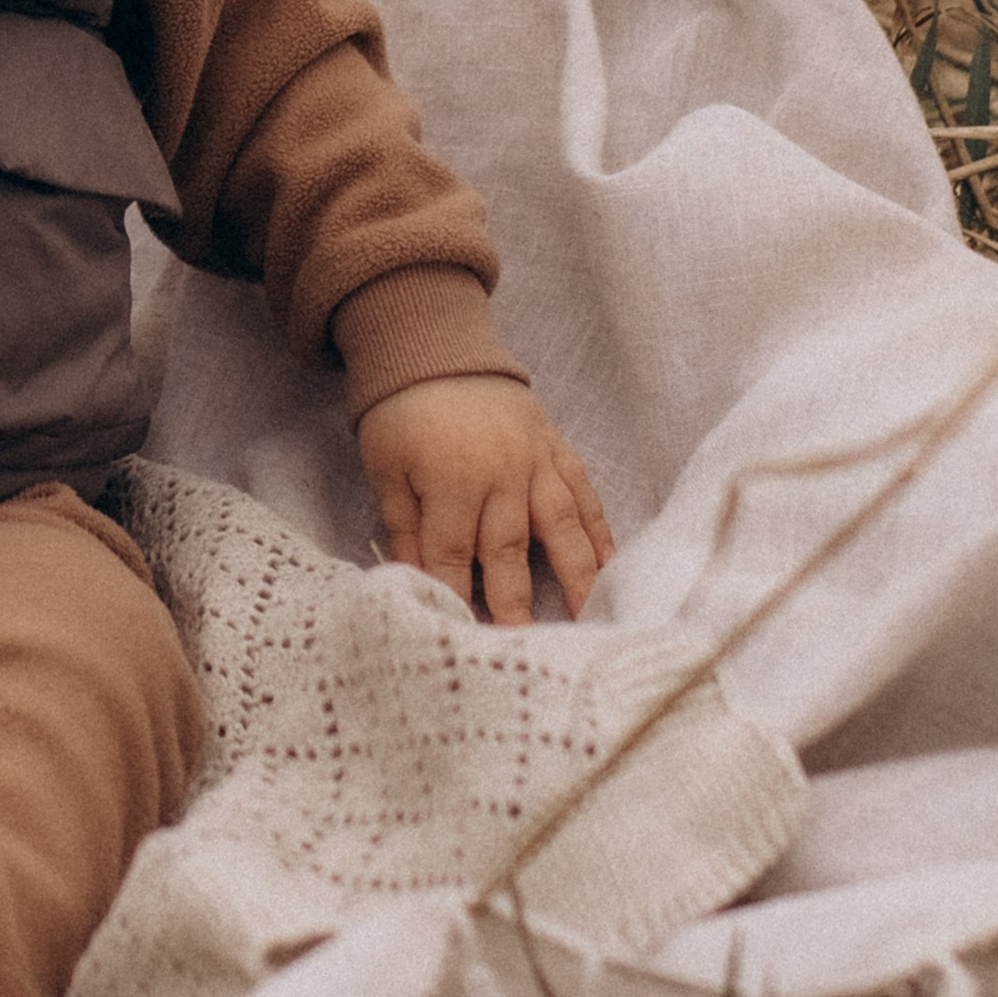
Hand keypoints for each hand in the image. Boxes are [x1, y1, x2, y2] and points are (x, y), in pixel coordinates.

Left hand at [354, 375, 612, 624]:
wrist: (436, 349)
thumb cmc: (401, 413)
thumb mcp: (386, 468)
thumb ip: (404, 525)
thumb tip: (413, 579)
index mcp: (450, 480)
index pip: (453, 553)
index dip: (458, 596)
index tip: (463, 636)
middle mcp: (501, 475)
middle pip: (509, 550)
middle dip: (516, 603)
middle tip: (527, 647)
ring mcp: (535, 462)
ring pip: (561, 528)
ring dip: (577, 577)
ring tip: (590, 619)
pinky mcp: (557, 449)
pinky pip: (584, 494)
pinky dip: (600, 531)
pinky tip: (611, 565)